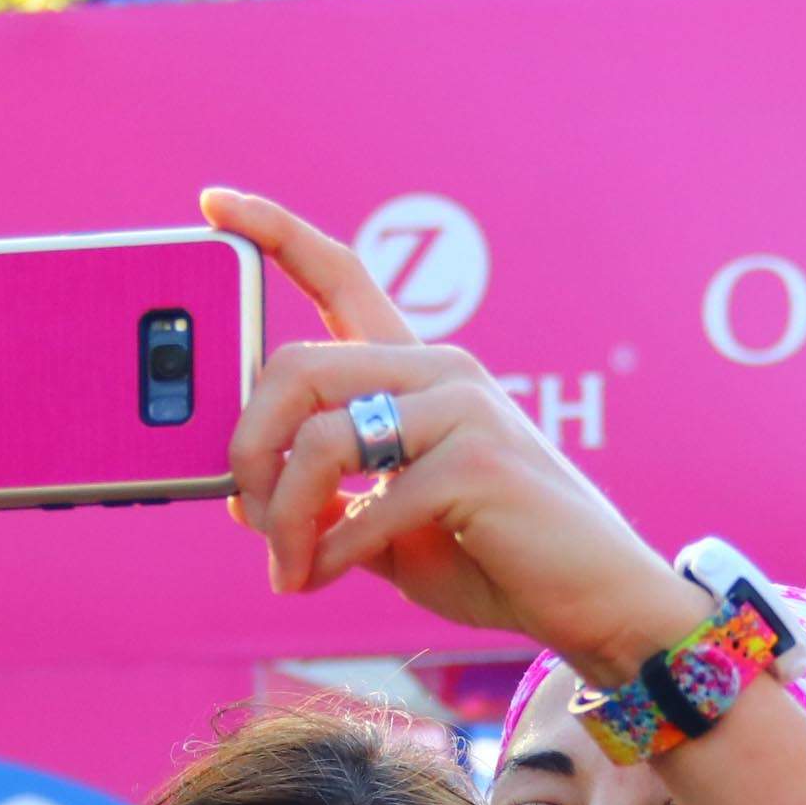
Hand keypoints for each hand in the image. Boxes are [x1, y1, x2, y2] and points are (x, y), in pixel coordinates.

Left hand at [206, 189, 705, 679]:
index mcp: (418, 371)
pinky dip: (328, 554)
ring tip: (286, 568)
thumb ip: (325, 500)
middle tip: (244, 511)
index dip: (273, 233)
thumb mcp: (386, 523)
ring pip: (321, 439)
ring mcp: (464, 409)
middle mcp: (441, 370)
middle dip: (247, 447)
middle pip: (296, 366)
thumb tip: (239, 497)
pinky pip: (365, 504)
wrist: (593, 601)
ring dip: (283, 518)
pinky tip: (321, 580)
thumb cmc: (493, 558)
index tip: (212, 203)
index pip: (341, 276)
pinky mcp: (478, 463)